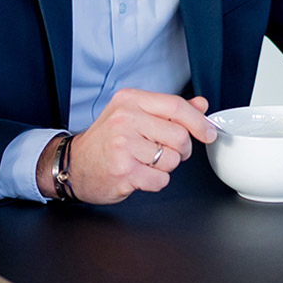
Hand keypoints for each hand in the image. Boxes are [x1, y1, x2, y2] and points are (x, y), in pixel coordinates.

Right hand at [35, 90, 216, 203]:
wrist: (74, 164)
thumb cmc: (106, 141)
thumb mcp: (134, 115)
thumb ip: (168, 110)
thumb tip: (201, 104)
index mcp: (130, 101)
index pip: (175, 106)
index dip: (198, 122)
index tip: (209, 132)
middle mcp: (125, 120)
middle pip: (179, 136)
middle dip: (180, 150)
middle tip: (165, 151)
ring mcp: (123, 146)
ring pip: (172, 160)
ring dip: (165, 167)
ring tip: (145, 162)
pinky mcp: (123, 172)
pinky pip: (161, 180)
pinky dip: (155, 181)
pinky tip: (139, 174)